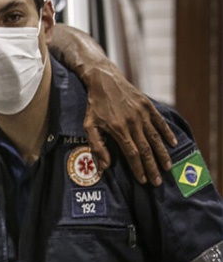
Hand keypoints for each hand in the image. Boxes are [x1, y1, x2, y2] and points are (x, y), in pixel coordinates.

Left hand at [83, 63, 176, 185]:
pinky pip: (160, 122)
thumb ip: (96, 146)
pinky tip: (173, 144)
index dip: (138, 168)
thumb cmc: (94, 106)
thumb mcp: (89, 126)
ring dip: (162, 154)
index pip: (132, 154)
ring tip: (167, 167)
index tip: (143, 180)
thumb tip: (103, 168)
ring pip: (156, 138)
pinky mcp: (148, 106)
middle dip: (152, 167)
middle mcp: (132, 122)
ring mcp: (142, 114)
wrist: (104, 80)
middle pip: (146, 149)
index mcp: (118, 129)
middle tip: (158, 181)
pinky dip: (168, 133)